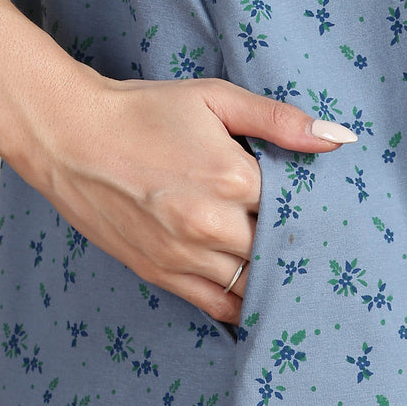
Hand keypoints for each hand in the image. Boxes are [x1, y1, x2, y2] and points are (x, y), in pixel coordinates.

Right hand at [24, 72, 356, 323]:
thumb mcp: (214, 98)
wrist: (68, 137)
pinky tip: (259, 303)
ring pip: (254, 286)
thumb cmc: (143, 111)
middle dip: (297, 248)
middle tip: (321, 249)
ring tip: (296, 277)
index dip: (314, 211)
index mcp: (233, 178)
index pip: (298, 209)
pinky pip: (217, 306)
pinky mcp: (161, 273)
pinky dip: (243, 308)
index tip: (329, 212)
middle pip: (279, 251)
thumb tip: (338, 138)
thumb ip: (278, 120)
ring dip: (276, 282)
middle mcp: (212, 225)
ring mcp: (184, 255)